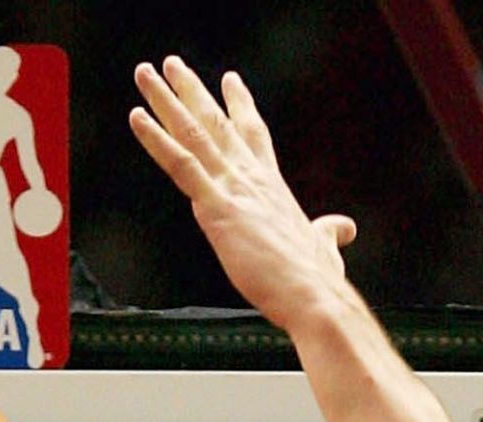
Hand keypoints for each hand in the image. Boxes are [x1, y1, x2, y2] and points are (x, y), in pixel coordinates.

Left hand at [130, 58, 355, 333]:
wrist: (313, 296)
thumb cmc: (317, 279)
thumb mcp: (324, 247)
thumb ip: (328, 232)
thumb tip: (345, 228)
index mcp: (272, 186)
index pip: (253, 135)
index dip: (240, 106)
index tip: (230, 80)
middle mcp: (252, 177)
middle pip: (217, 123)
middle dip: (192, 91)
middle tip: (171, 65)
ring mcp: (233, 189)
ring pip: (194, 133)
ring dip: (166, 100)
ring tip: (145, 73)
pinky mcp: (217, 209)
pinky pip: (181, 164)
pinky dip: (157, 139)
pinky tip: (138, 116)